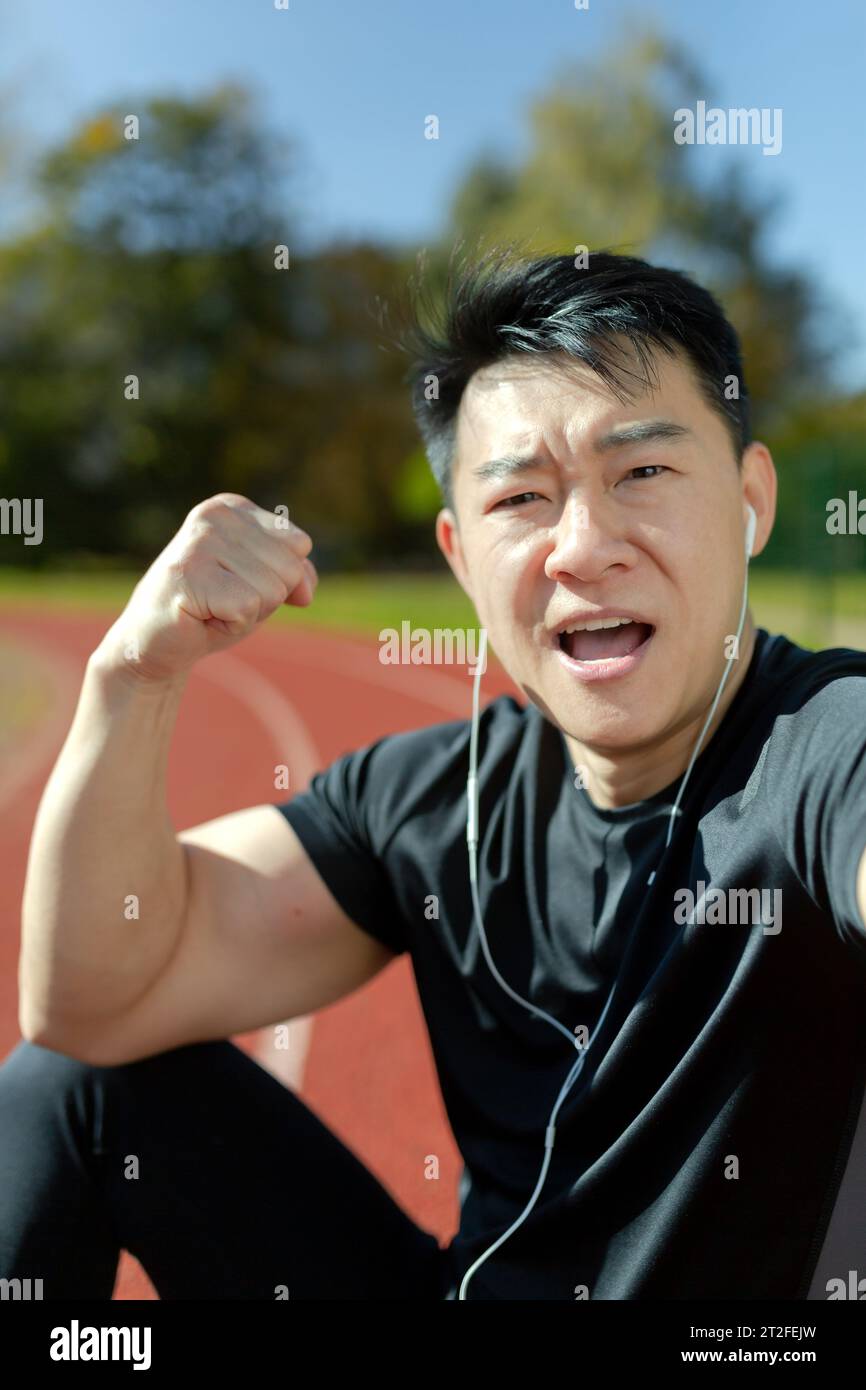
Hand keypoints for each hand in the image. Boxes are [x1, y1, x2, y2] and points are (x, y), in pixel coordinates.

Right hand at [93, 493, 317, 685]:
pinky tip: (202, 618)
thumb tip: (305, 592)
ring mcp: (199, 541)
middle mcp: (214, 515)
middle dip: (265, 599)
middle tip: (222, 602)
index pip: (299, 544)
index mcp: (232, 508)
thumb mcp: (263, 586)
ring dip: (247, 614)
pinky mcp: (190, 573)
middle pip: (289, 568)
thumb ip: (296, 577)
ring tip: (211, 609)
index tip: (238, 584)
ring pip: (272, 590)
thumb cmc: (211, 610)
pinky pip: (248, 607)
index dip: (280, 579)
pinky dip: (232, 625)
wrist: (155, 643)